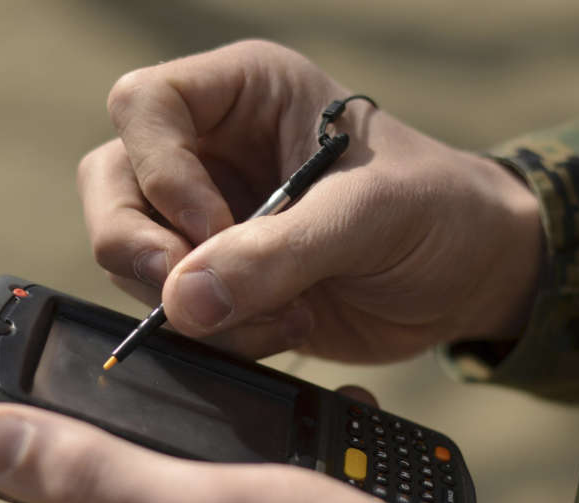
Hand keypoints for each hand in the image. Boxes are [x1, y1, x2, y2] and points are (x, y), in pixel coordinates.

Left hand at [0, 400, 450, 502]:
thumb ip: (89, 471)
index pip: (109, 483)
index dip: (153, 437)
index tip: (210, 425)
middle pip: (175, 489)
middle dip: (228, 452)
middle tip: (281, 448)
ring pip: (230, 501)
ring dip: (272, 467)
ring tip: (318, 461)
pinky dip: (297, 497)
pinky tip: (331, 488)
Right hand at [77, 40, 542, 361]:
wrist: (467, 275)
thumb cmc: (437, 210)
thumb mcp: (367, 216)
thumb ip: (275, 255)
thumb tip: (180, 303)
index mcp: (243, 93)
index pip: (143, 106)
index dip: (162, 172)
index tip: (216, 226)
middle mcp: (209, 148)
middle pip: (112, 185)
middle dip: (147, 251)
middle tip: (203, 296)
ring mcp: (206, 216)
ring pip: (131, 255)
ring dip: (193, 304)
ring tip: (283, 314)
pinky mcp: (217, 277)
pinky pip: (171, 307)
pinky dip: (214, 333)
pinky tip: (283, 327)